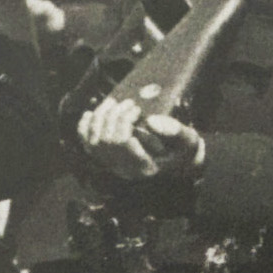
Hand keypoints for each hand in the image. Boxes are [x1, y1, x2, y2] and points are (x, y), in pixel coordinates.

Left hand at [75, 99, 204, 182]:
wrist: (178, 162)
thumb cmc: (183, 149)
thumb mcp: (187, 140)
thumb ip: (174, 131)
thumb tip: (150, 121)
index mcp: (144, 166)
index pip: (122, 143)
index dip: (124, 121)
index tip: (137, 108)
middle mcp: (126, 170)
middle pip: (106, 140)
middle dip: (114, 116)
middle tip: (128, 102)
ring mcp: (114, 166)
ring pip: (94, 141)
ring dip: (100, 118)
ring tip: (113, 102)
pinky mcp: (107, 160)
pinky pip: (87, 145)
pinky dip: (85, 128)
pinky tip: (90, 114)